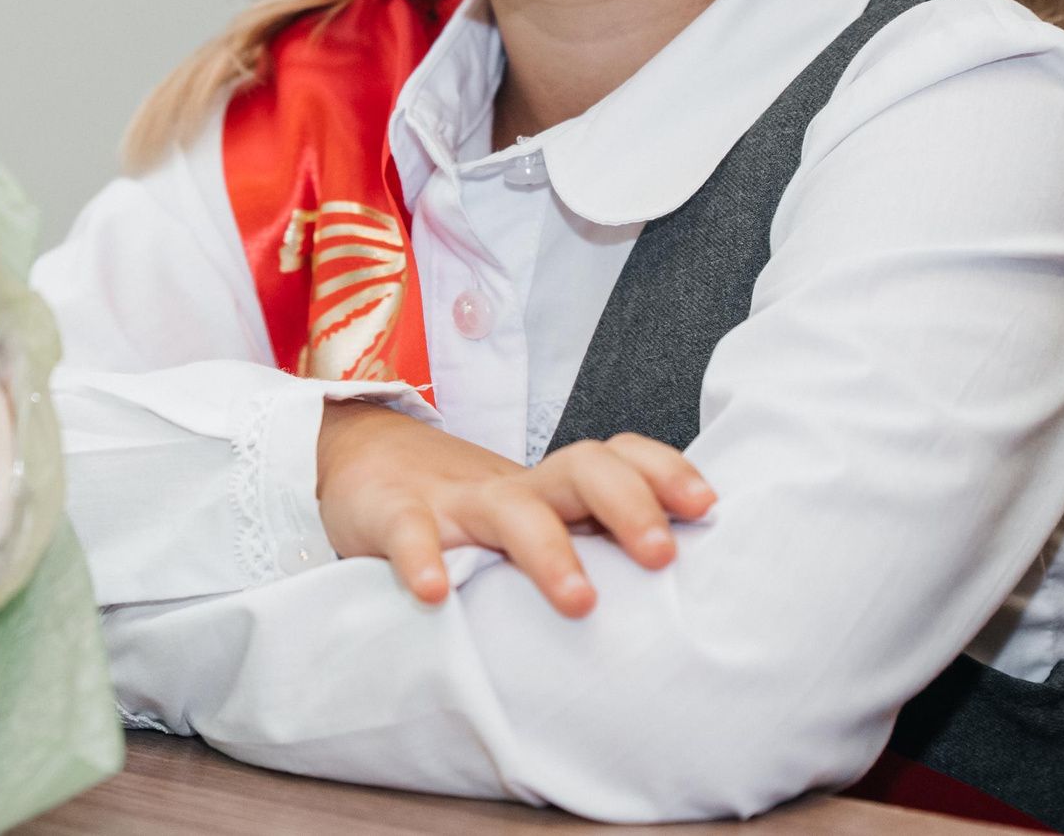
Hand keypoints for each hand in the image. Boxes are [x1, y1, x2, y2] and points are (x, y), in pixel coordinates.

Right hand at [316, 402, 715, 616]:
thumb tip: (680, 604)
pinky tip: (435, 592)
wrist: (356, 464)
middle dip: (629, 505)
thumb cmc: (463, 512)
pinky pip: (410, 531)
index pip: (619, 459)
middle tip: (661, 557)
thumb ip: (585, 544)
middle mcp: (514, 488)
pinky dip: (422, 557)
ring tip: (580, 602)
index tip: (706, 508)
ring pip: (510, 509)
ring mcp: (454, 502)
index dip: (665, 473)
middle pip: (581, 470)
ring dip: (549, 550)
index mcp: (553, 490)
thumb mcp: (530, 521)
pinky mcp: (392, 514)